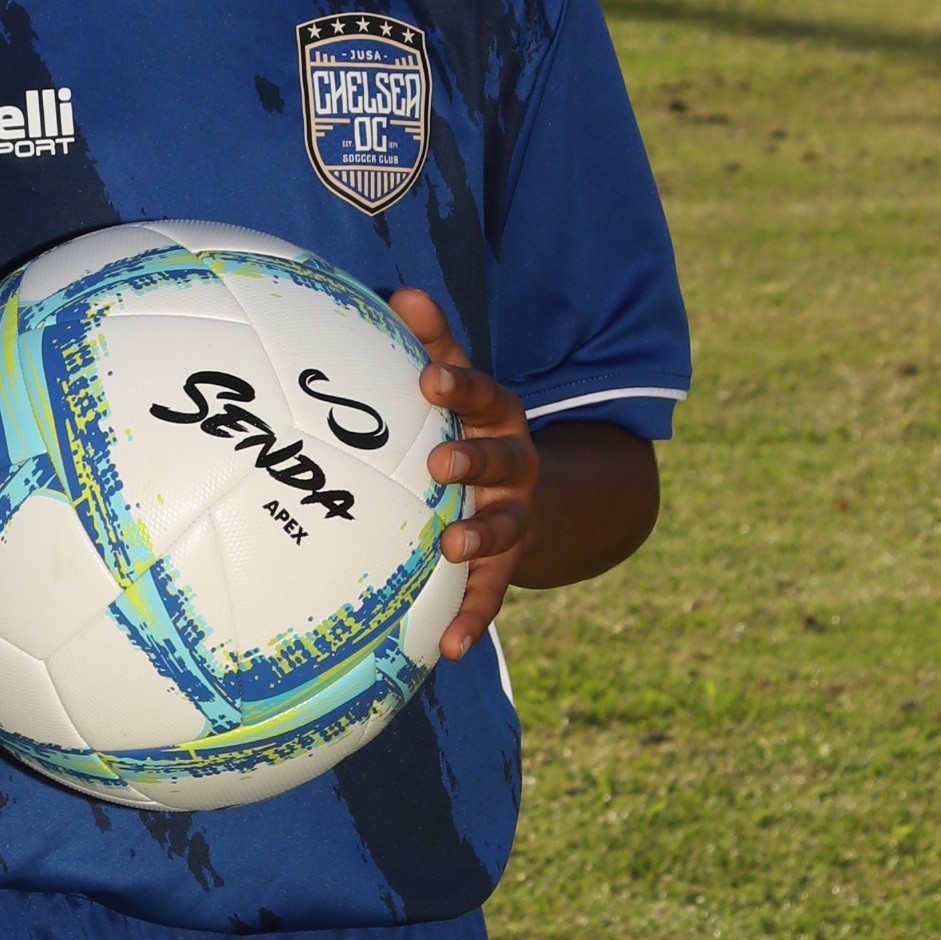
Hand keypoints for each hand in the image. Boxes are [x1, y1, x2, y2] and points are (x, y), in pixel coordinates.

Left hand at [390, 288, 537, 660]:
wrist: (541, 494)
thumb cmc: (474, 427)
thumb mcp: (461, 385)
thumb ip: (433, 345)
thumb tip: (399, 292)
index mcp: (499, 418)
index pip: (482, 395)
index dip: (457, 388)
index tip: (428, 381)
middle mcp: (516, 467)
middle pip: (503, 460)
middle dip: (475, 461)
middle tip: (441, 464)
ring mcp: (515, 517)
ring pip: (503, 527)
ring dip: (479, 538)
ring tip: (450, 547)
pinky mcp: (506, 565)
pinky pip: (490, 595)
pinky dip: (472, 620)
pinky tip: (449, 647)